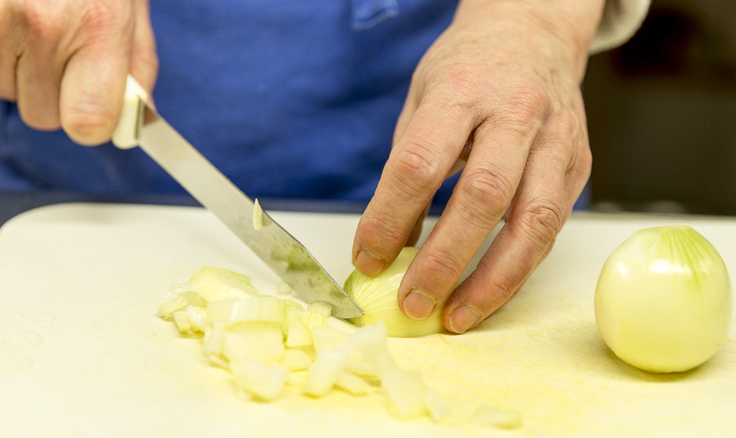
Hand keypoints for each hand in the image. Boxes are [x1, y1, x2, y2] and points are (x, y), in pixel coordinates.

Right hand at [0, 0, 156, 144]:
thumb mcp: (130, 11)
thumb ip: (136, 69)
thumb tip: (135, 120)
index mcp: (99, 27)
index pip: (88, 122)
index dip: (91, 122)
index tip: (92, 111)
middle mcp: (43, 24)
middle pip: (42, 116)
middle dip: (53, 94)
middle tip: (61, 51)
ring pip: (3, 90)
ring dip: (18, 69)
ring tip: (31, 24)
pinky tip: (2, 17)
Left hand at [352, 0, 603, 332]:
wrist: (533, 34)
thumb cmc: (468, 68)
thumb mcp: (421, 102)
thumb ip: (406, 171)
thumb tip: (388, 246)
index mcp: (463, 89)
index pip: (420, 162)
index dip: (389, 217)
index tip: (366, 258)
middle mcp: (517, 113)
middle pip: (483, 197)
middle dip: (445, 260)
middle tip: (414, 303)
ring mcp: (557, 140)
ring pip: (533, 222)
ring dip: (493, 280)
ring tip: (457, 317)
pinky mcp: (579, 165)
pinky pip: (552, 227)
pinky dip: (519, 266)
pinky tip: (490, 291)